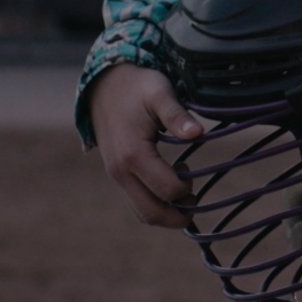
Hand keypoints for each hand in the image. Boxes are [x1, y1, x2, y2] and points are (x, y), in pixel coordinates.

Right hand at [88, 62, 202, 227]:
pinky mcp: (117, 175)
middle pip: (152, 213)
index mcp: (134, 155)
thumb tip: (198, 133)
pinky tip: (170, 186)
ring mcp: (117, 176)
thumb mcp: (160, 92)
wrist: (104, 85)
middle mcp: (121, 172)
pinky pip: (136, 202)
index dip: (187, 189)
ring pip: (142, 212)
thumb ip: (177, 115)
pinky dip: (155, 204)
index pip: (167, 190)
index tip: (192, 169)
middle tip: (196, 199)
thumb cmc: (137, 87)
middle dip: (178, 215)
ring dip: (167, 213)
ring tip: (184, 192)